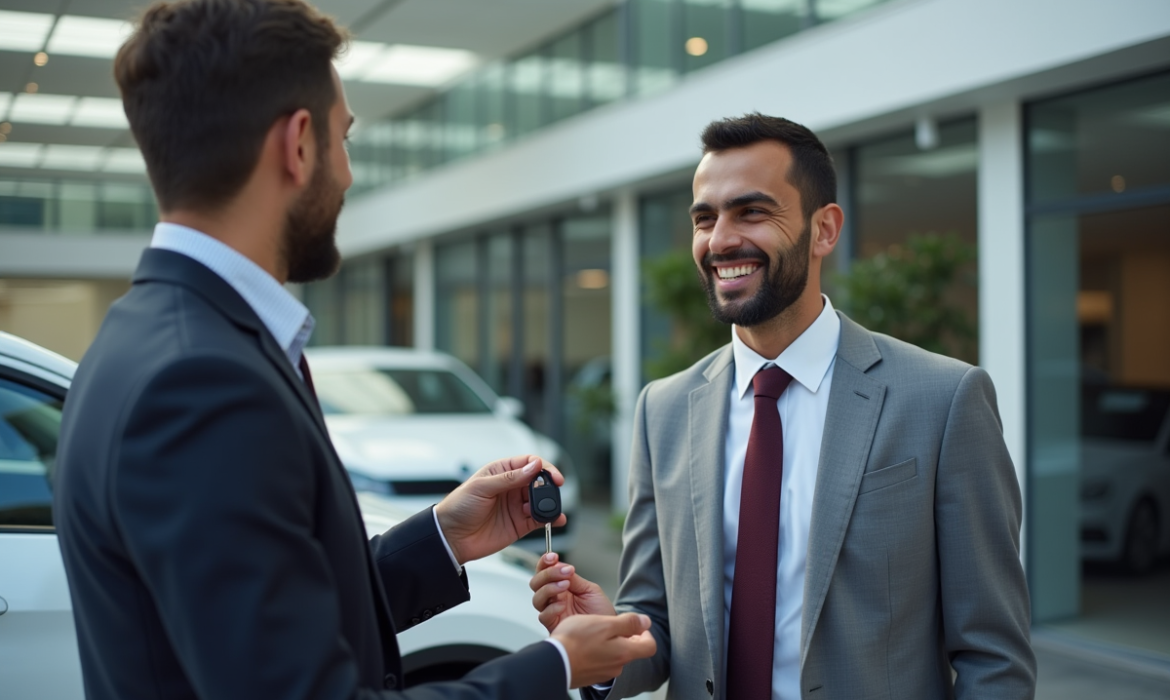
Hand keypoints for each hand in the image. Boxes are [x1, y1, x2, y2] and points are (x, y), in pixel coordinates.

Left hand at [434, 455, 565, 565]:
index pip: (529, 463)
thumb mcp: (482, 487)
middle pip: (539, 481)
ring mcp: (517, 506)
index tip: (553, 476)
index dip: (544, 467)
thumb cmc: (459, 507)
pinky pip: (540, 519)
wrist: (451, 537)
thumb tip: (534, 466)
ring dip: (551, 503)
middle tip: (552, 493)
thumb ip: (509, 478)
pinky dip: (551, 518)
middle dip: (549, 486)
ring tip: (552, 509)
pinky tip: (556, 518)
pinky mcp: (520, 524)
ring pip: (542, 500)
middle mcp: (512, 487)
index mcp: (502, 471)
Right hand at [531, 552, 614, 631]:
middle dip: (547, 574)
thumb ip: (574, 579)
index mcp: (560, 586)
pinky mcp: (554, 625)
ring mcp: (552, 611)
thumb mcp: (590, 589)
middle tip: (564, 572)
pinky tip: (563, 605)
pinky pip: (543, 616)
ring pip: (537, 598)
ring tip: (565, 586)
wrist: (610, 631)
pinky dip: (551, 608)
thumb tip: (560, 565)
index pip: (544, 571)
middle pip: (536, 583)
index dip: (544, 562)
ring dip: (549, 588)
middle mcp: (553, 598)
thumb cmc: (600, 611)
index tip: (553, 556)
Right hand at [551, 613, 656, 688]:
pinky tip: (581, 643)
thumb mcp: (605, 624)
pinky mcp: (589, 675)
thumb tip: (646, 622)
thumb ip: (628, 623)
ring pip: (612, 654)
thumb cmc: (576, 641)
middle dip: (622, 635)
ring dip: (605, 642)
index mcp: (624, 653)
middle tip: (607, 623)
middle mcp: (616, 666)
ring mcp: (602, 673)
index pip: (649, 646)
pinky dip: (593, 651)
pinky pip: (598, 661)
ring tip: (589, 631)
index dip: (646, 633)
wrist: (552, 662)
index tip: (636, 624)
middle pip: (630, 649)